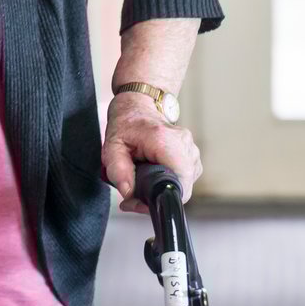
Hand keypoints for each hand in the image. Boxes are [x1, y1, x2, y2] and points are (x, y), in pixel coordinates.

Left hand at [102, 92, 201, 213]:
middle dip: (157, 196)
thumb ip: (118, 170)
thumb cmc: (126, 123)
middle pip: (182, 186)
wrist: (139, 105)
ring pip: (185, 184)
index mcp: (165, 140)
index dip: (159, 198)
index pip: (179, 181)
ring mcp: (192, 148)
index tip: (139, 200)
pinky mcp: (193, 154)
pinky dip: (171, 181)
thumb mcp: (112, 145)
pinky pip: (186, 178)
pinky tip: (156, 173)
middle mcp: (184, 143)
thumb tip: (129, 193)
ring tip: (144, 180)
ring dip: (164, 188)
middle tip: (135, 194)